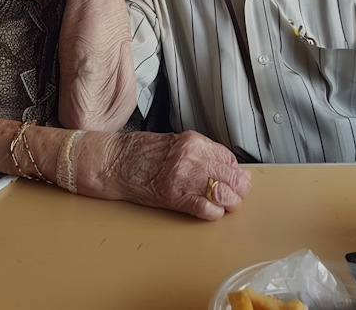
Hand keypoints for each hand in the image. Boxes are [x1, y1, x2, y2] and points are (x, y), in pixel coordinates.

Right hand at [100, 130, 250, 220]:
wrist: (116, 162)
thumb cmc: (140, 152)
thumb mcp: (175, 141)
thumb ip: (198, 151)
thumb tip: (222, 165)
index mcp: (192, 141)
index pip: (228, 157)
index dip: (236, 170)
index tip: (237, 176)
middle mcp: (191, 157)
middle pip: (230, 175)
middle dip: (239, 187)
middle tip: (238, 192)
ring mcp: (183, 178)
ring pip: (223, 193)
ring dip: (230, 202)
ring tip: (227, 204)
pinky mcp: (175, 197)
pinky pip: (205, 208)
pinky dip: (213, 213)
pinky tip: (212, 212)